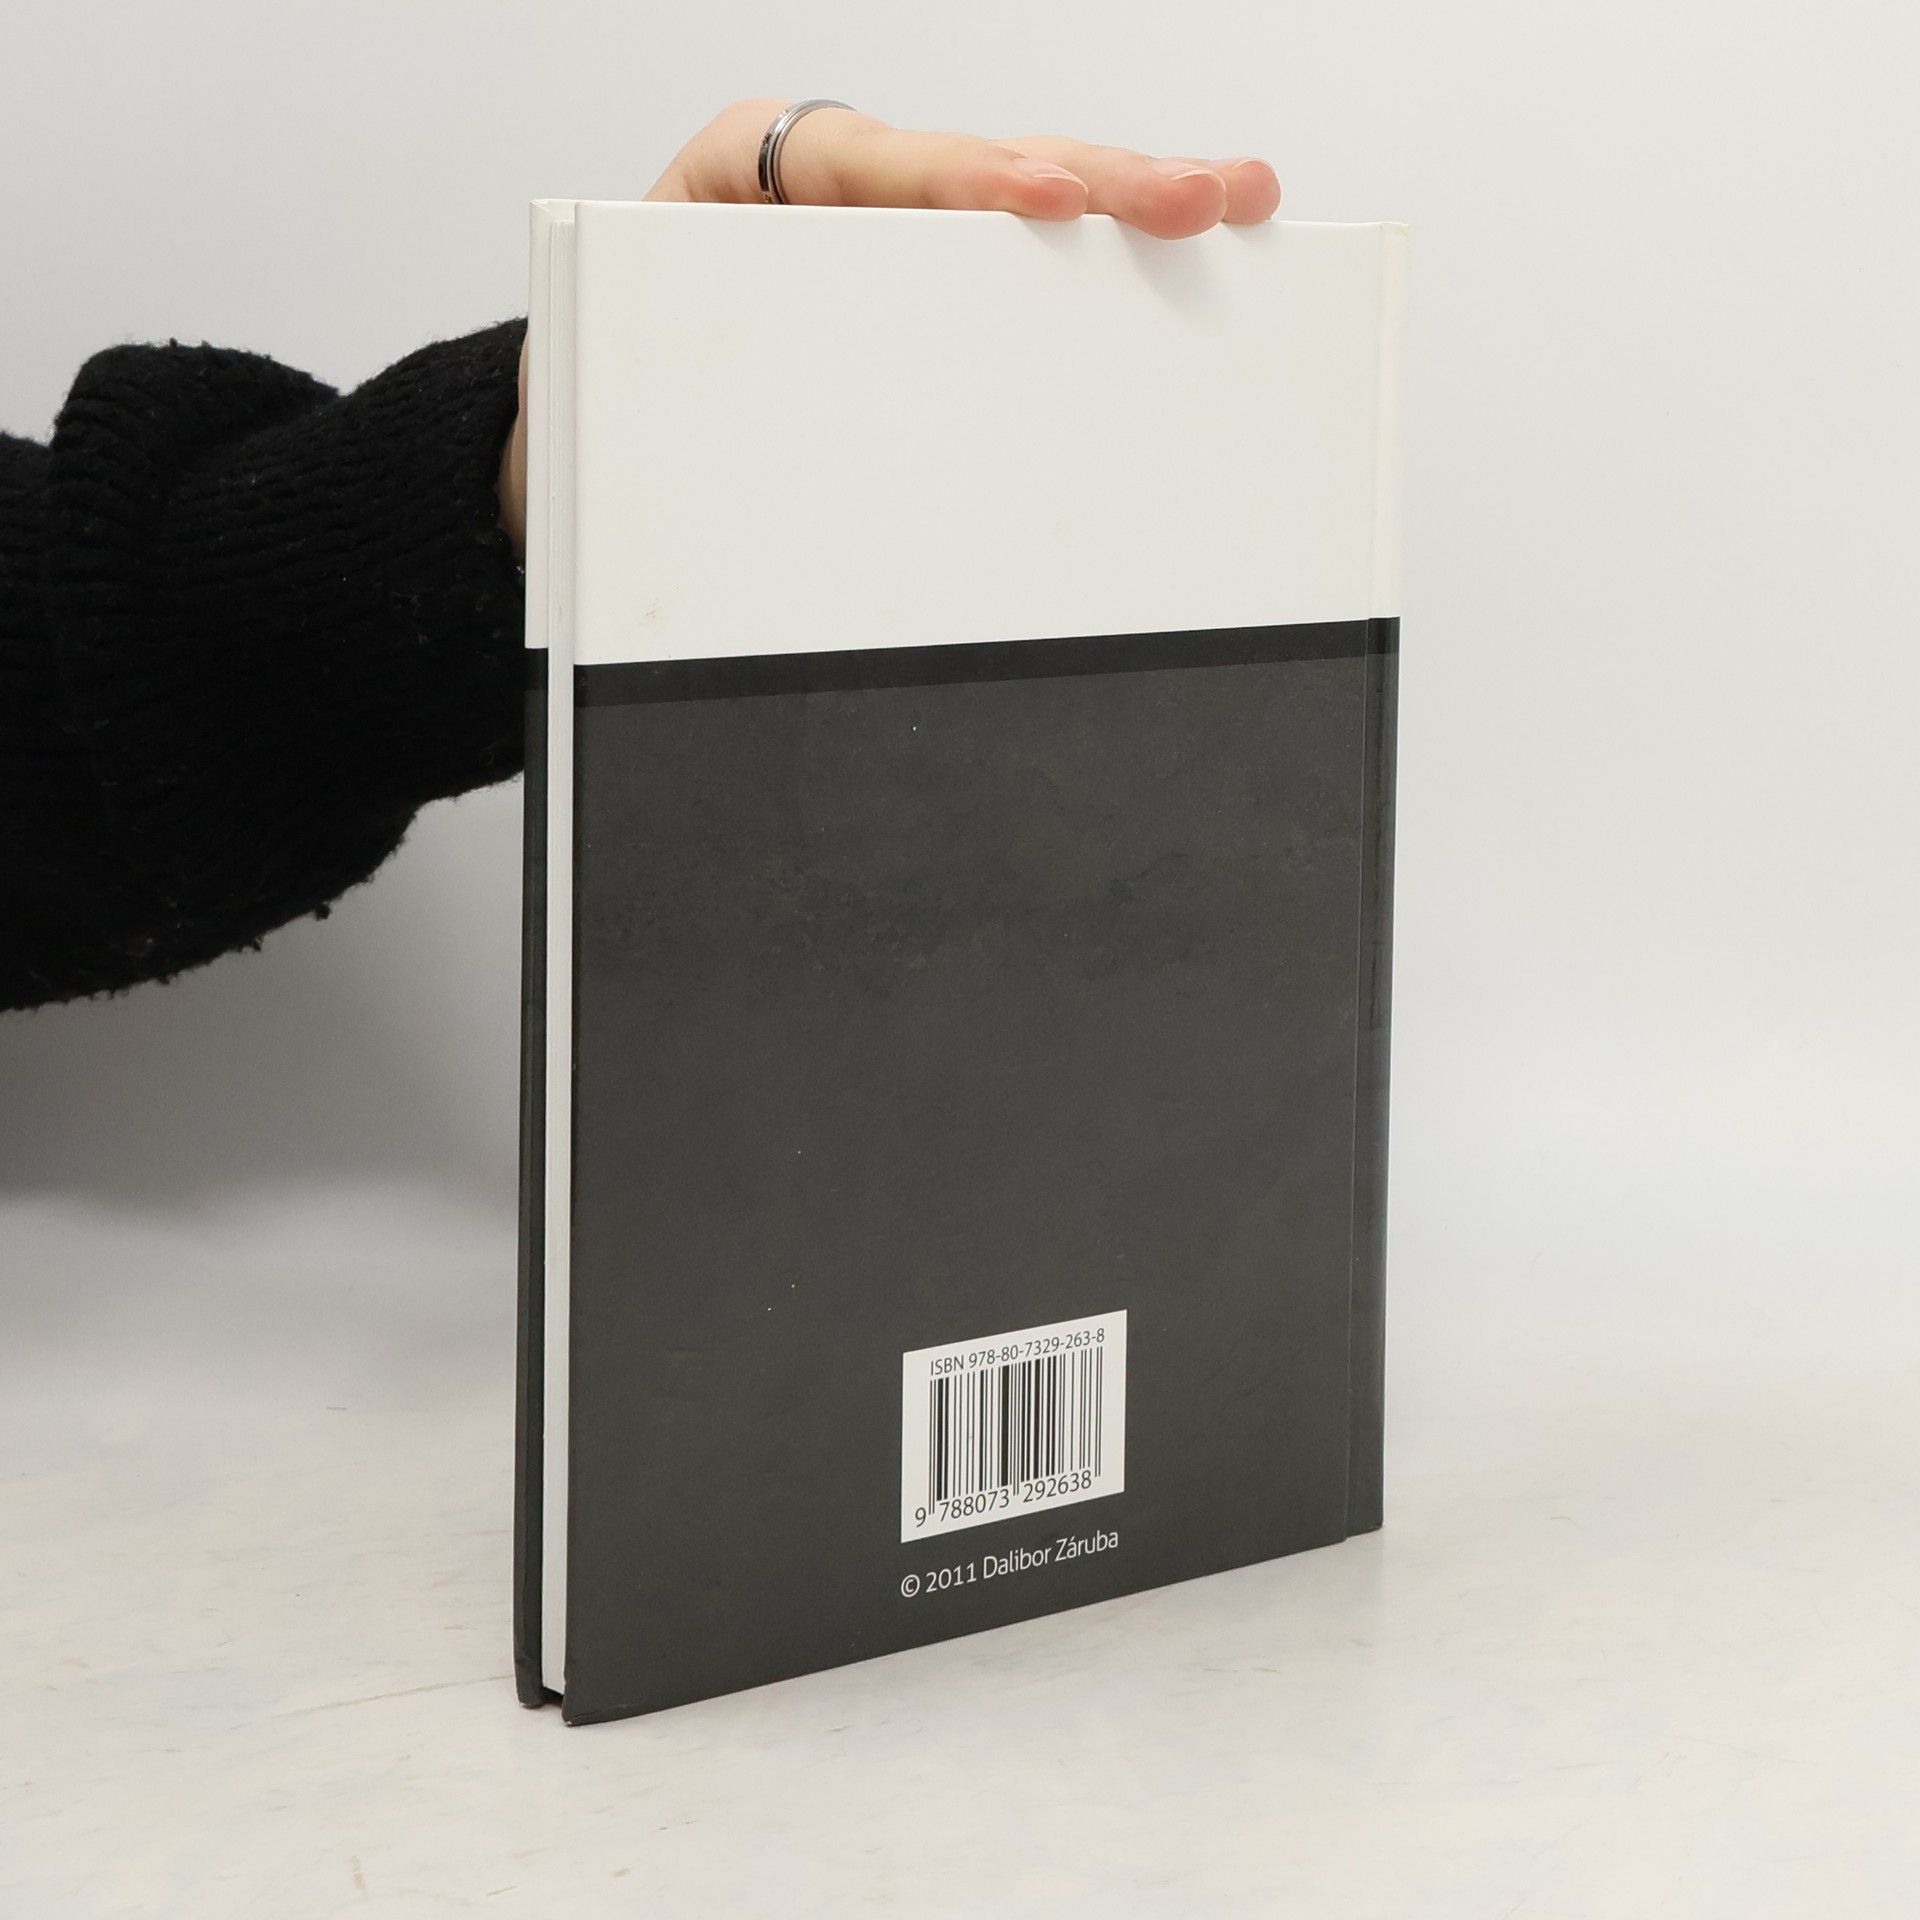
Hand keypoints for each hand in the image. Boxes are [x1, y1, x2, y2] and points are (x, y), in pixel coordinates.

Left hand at [497, 101, 1281, 552]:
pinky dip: (1104, 257)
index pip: (859, 160)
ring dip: (1130, 201)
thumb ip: (691, 384)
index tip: (1041, 197)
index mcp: (737, 183)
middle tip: (1196, 198)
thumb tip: (796, 457)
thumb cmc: (601, 407)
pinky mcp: (926, 284)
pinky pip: (1018, 262)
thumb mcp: (626, 387)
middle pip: (971, 165)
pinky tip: (1193, 242)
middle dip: (1093, 177)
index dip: (957, 174)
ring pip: (1017, 201)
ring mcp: (884, 233)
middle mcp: (823, 191)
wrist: (577, 438)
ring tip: (1234, 199)